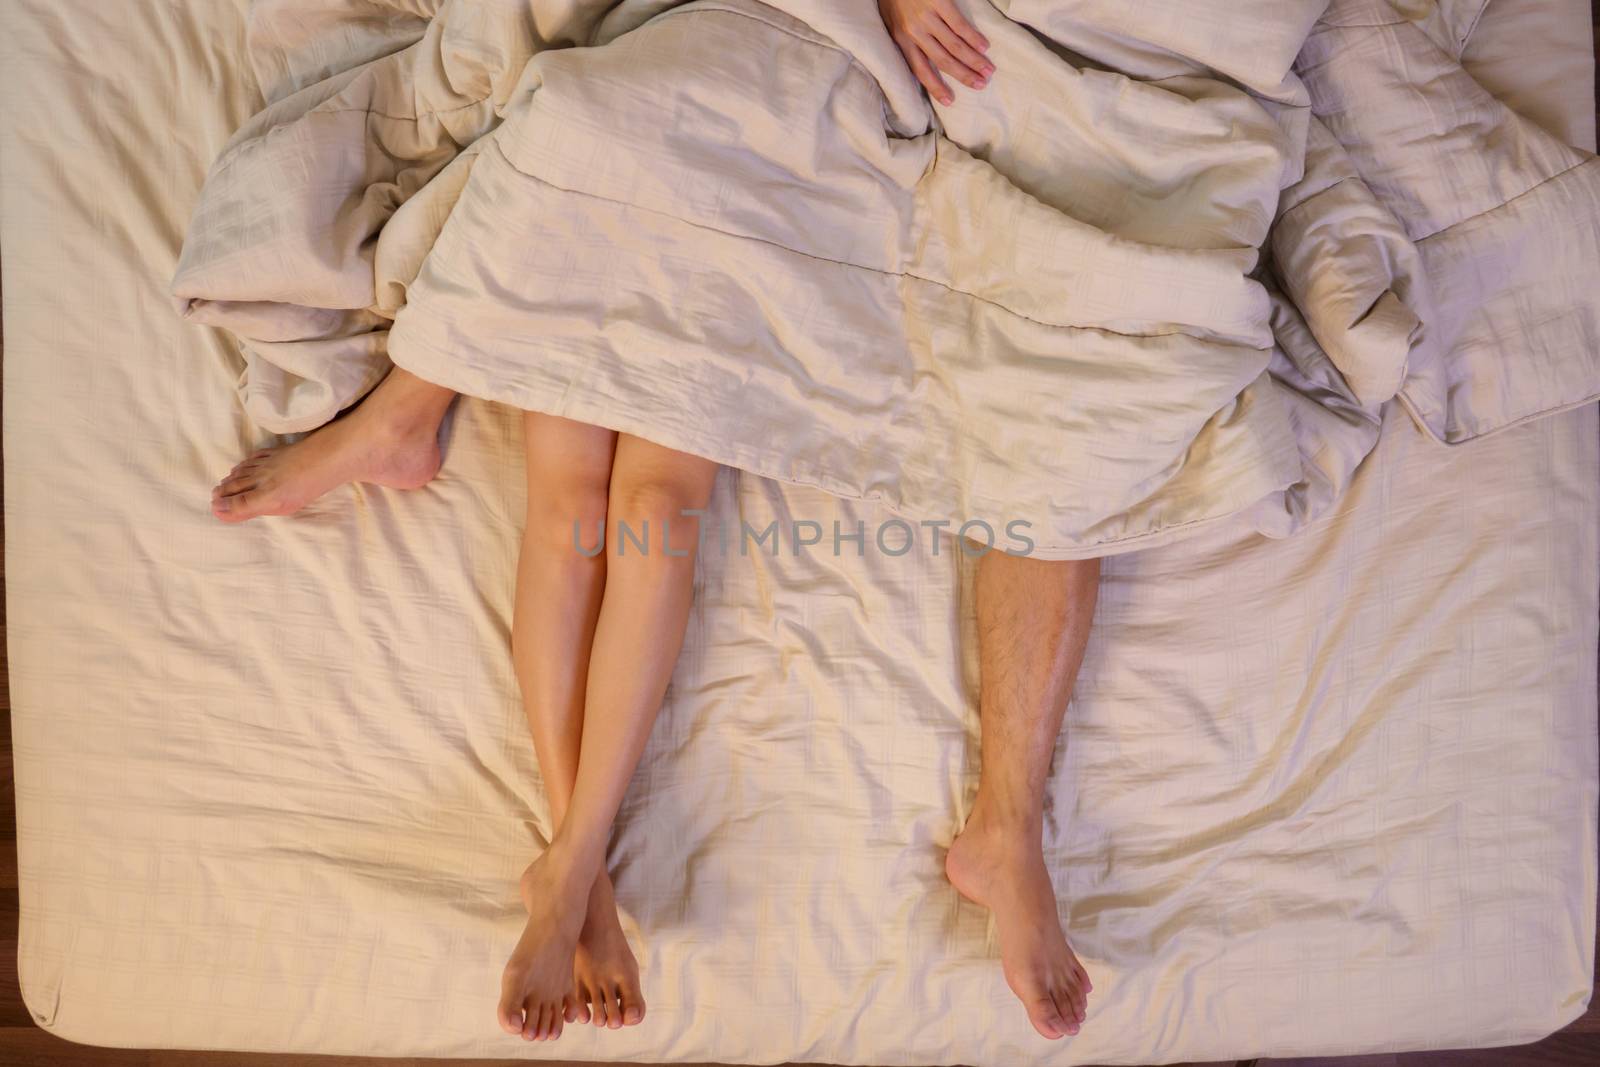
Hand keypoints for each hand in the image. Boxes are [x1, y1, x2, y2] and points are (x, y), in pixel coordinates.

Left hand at [878, 0, 992, 105]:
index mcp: (901, 40)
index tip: (950, 101)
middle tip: (981, 85)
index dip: (936, 87)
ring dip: (974, 60)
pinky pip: (959, 24)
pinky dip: (973, 37)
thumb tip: (923, 59)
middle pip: (943, 61)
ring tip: (988, 70)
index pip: (920, 70)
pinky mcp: (939, 2)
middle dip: (964, 75)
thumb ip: (906, 39)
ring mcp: (927, 17)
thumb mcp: (892, 21)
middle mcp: (914, 32)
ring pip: (954, 45)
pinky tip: (984, 47)